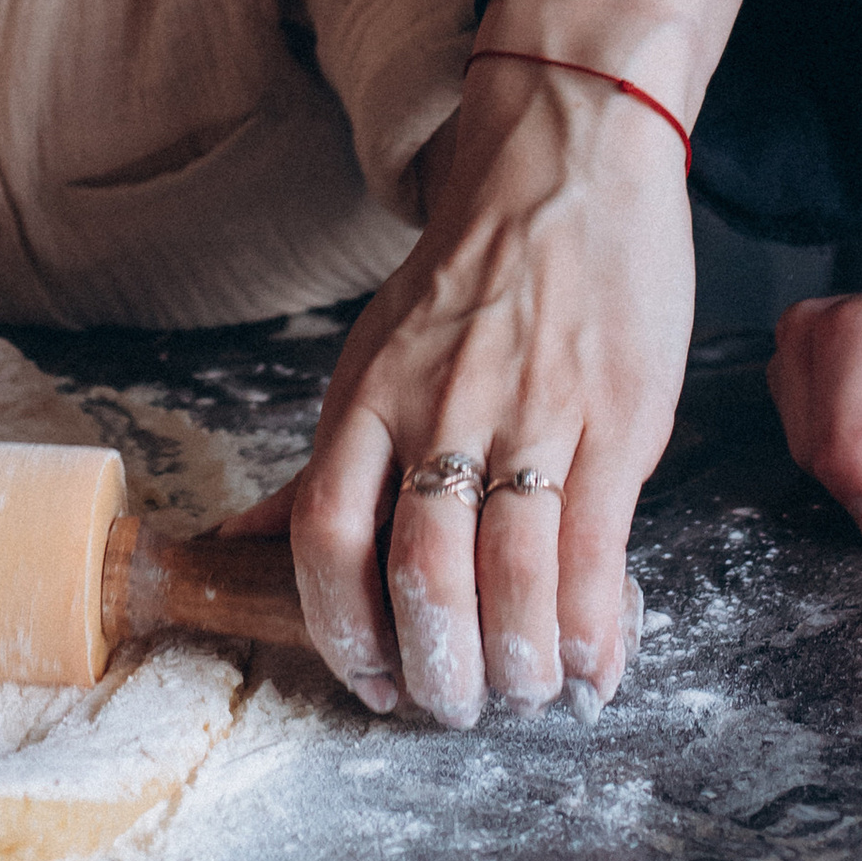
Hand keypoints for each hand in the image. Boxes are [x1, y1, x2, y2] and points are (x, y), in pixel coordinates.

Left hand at [273, 8, 713, 727]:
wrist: (567, 153)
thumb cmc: (474, 266)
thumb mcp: (378, 347)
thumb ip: (336, 453)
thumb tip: (249, 538)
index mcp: (369, 392)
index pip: (325, 532)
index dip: (342, 628)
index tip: (375, 682)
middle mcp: (437, 405)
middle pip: (418, 571)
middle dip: (436, 669)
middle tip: (455, 707)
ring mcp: (528, 411)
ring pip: (507, 575)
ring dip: (516, 664)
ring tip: (526, 694)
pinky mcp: (612, 416)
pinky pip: (594, 551)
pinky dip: (590, 630)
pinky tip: (591, 665)